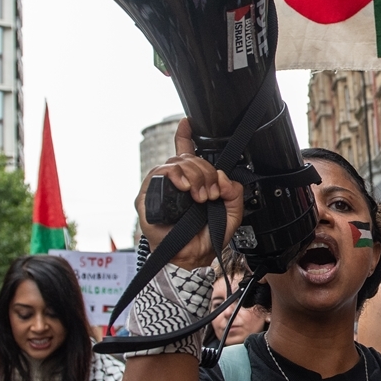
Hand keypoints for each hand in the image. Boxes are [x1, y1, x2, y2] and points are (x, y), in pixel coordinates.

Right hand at [135, 119, 244, 269]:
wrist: (194, 257)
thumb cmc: (207, 237)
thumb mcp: (232, 211)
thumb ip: (234, 191)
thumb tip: (223, 178)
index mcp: (192, 183)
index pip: (186, 154)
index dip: (186, 136)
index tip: (188, 123)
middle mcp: (174, 183)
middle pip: (187, 158)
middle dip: (206, 172)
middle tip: (212, 192)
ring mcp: (160, 189)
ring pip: (176, 163)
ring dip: (194, 175)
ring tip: (201, 196)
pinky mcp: (147, 198)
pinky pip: (159, 174)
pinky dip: (175, 176)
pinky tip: (185, 189)